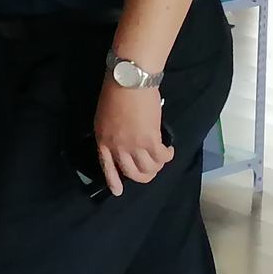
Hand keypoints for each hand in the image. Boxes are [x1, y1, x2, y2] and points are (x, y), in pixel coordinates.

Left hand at [94, 78, 172, 195]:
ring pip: (149, 169)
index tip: (118, 192)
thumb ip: (113, 132)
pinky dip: (168, 156)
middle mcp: (117, 148)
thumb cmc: (115, 92)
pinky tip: (170, 150)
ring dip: (158, 166)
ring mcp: (133, 146)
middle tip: (152, 171)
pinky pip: (162, 157)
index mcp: (103, 140)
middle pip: (132, 173)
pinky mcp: (150, 141)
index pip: (107, 166)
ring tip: (162, 158)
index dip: (113, 180)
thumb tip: (127, 141)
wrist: (128, 81)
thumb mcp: (105, 116)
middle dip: (144, 176)